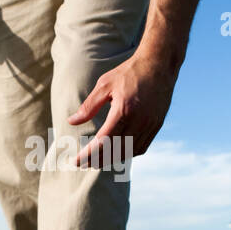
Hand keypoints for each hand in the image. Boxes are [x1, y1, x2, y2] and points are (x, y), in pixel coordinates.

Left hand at [68, 51, 177, 167]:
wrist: (159, 65)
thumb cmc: (128, 72)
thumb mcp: (104, 85)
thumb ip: (88, 106)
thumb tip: (71, 122)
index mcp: (123, 111)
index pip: (103, 141)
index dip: (88, 154)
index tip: (76, 161)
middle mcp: (138, 121)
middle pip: (115, 151)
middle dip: (97, 160)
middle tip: (84, 164)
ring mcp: (150, 125)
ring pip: (129, 151)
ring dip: (113, 159)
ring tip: (98, 160)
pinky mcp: (157, 125)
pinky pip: (142, 147)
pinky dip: (128, 153)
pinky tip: (118, 153)